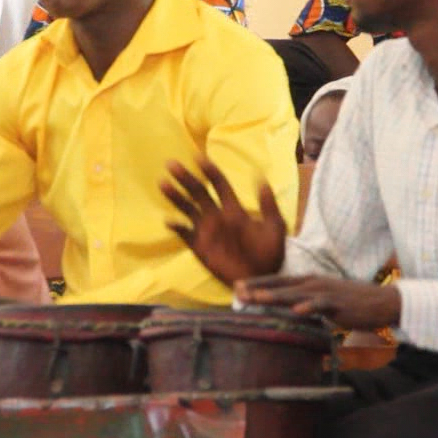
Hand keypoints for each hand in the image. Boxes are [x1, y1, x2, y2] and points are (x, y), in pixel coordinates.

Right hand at [160, 156, 285, 285]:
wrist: (261, 280)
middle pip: (198, 192)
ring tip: (163, 183)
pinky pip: (185, 234)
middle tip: (171, 164)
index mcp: (234, 209)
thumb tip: (261, 178)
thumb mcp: (275, 227)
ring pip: (188, 209)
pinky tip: (169, 221)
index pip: (219, 184)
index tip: (198, 158)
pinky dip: (177, 227)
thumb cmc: (270, 254)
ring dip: (175, 197)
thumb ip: (268, 205)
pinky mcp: (199, 247)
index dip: (209, 171)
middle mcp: (217, 216)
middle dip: (185, 178)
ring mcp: (206, 231)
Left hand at [235, 275, 399, 329]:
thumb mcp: (323, 299)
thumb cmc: (350, 302)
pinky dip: (308, 307)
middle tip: (236, 291)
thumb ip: (305, 302)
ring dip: (275, 295)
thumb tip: (288, 309)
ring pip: (295, 293)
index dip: (258, 283)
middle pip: (281, 285)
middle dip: (258, 288)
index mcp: (309, 281)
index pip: (278, 280)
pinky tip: (296, 311)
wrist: (381, 302)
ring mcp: (325, 291)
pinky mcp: (338, 303)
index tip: (237, 286)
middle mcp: (313, 283)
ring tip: (256, 298)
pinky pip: (321, 305)